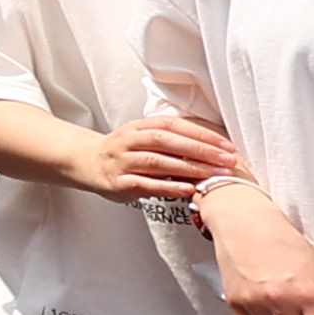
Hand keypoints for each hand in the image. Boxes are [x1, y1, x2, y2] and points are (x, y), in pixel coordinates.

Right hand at [106, 110, 245, 200]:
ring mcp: (122, 161)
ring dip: (188, 168)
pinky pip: (145, 183)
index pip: (173, 125)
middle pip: (166, 141)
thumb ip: (170, 141)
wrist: (87, 163)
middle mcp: (129, 141)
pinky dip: (168, 186)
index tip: (226, 146)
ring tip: (214, 175)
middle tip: (227, 160)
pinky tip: (187, 190)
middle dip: (200, 150)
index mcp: (139, 127)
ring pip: (157, 161)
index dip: (200, 134)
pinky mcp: (118, 182)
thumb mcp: (143, 139)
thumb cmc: (124, 153)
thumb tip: (212, 148)